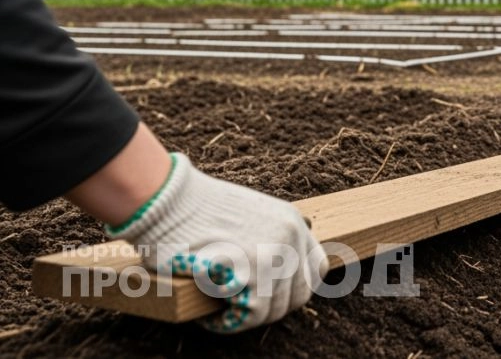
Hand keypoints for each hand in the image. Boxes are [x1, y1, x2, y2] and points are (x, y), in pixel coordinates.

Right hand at [106, 154, 327, 333]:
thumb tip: (274, 273)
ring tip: (219, 311)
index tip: (269, 295)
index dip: (292, 288)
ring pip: (274, 309)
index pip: (315, 268)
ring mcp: (275, 254)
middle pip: (300, 294)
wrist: (165, 199)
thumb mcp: (246, 216)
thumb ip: (267, 239)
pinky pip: (251, 315)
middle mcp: (291, 236)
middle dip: (270, 307)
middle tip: (238, 308)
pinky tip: (210, 317)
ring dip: (246, 316)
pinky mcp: (252, 272)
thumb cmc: (193, 210)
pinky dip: (229, 322)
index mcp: (291, 221)